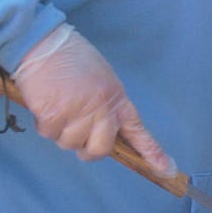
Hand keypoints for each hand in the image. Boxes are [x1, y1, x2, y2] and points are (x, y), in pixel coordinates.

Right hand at [12, 25, 172, 173]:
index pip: (138, 131)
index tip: (167, 171)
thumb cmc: (71, 58)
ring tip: (58, 104)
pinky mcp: (54, 115)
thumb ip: (105, 105)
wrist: (44, 42)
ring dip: (60, 131)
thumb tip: (102, 129)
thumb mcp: (101, 79)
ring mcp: (78, 112)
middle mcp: (101, 108)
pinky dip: (43, 123)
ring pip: (70, 144)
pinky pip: (49, 133)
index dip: (152, 153)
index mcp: (117, 98)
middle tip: (76, 133)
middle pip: (100, 149)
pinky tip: (45, 102)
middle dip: (87, 149)